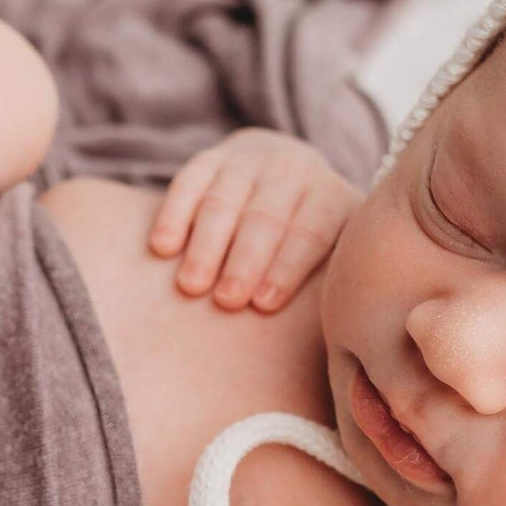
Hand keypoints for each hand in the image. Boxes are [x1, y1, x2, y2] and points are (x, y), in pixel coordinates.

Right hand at [148, 129, 363, 311]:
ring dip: (206, 244)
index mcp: (330, 198)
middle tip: (227, 300)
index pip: (311, 232)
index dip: (286, 268)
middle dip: (245, 260)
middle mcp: (292, 171)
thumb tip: (342, 346)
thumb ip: (337, 286)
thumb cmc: (312, 240)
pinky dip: (173, 215)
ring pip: (224, 201)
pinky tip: (162, 248)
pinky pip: (188, 183)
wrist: (287, 173)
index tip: (263, 305)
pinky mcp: (210, 159)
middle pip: (266, 217)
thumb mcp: (339, 252)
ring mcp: (249, 162)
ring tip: (190, 285)